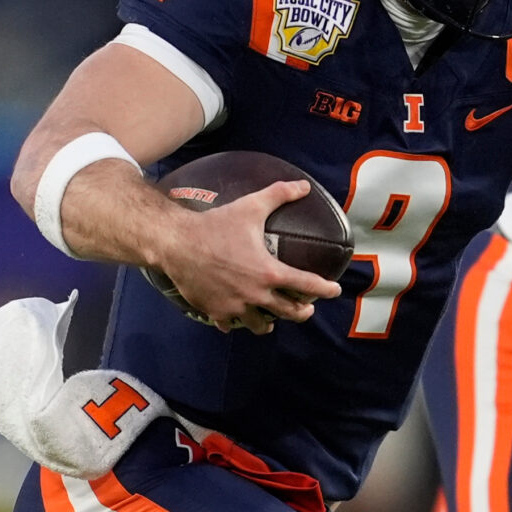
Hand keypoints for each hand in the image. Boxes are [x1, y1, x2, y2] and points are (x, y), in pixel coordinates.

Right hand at [149, 180, 341, 332]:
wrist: (177, 244)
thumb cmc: (216, 225)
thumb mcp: (250, 207)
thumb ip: (279, 195)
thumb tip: (303, 186)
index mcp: (270, 273)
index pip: (307, 286)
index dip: (325, 289)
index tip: (334, 291)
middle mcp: (256, 295)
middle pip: (289, 312)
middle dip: (301, 312)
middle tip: (306, 309)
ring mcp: (236, 307)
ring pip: (261, 325)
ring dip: (271, 322)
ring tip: (273, 319)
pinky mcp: (216, 312)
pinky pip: (231, 325)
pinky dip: (236, 322)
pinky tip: (237, 320)